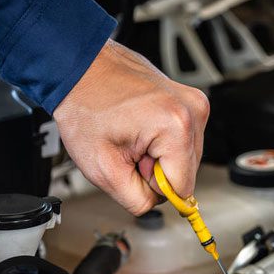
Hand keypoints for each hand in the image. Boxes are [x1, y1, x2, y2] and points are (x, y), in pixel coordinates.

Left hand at [53, 39, 208, 214]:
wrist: (79, 70)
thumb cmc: (85, 107)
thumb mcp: (103, 170)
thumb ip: (137, 200)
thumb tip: (157, 204)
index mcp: (176, 127)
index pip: (182, 188)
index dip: (153, 187)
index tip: (133, 169)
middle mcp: (193, 111)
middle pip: (187, 172)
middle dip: (156, 170)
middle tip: (129, 150)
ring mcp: (194, 102)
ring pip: (186, 157)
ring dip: (159, 155)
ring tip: (133, 135)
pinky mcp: (190, 100)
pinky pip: (184, 138)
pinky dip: (162, 140)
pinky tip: (141, 127)